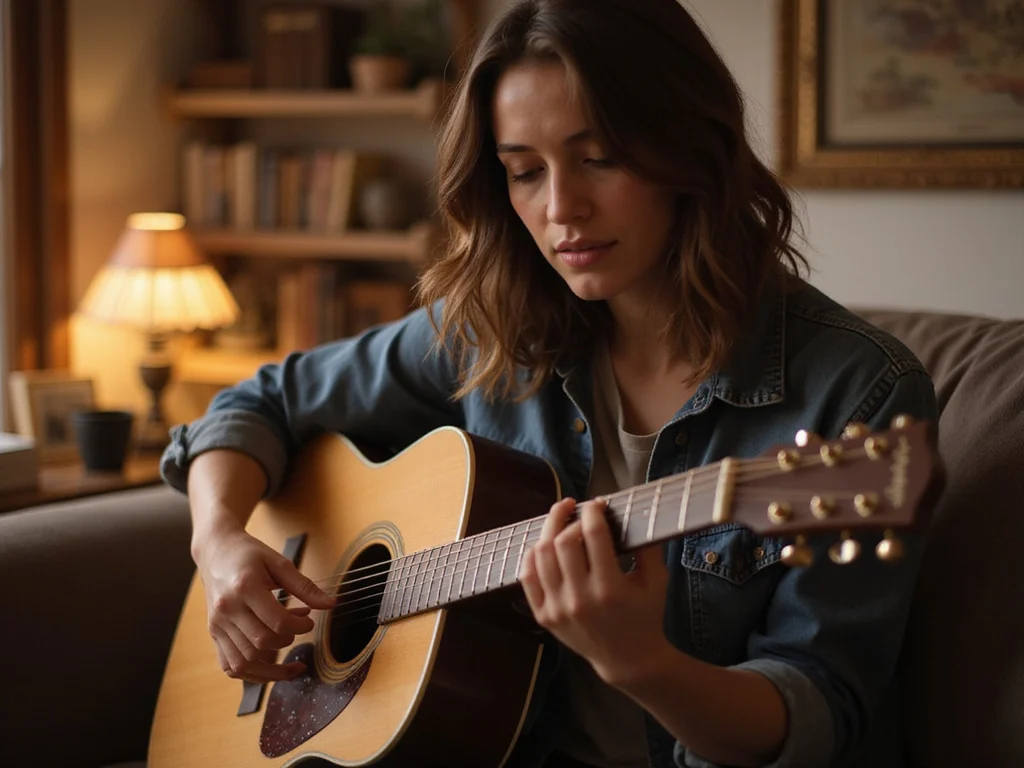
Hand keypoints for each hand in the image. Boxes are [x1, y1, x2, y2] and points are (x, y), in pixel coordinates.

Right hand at [193, 524, 335, 682]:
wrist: (216, 552)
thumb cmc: (249, 554)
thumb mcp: (279, 563)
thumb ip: (304, 586)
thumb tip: (331, 605)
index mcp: (244, 587)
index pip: (277, 622)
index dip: (300, 627)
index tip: (309, 622)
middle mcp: (227, 609)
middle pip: (262, 642)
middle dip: (287, 641)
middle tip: (298, 629)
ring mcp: (217, 624)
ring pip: (245, 661)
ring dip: (272, 669)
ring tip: (291, 664)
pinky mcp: (214, 634)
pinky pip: (230, 666)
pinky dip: (251, 674)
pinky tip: (270, 668)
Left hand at [519, 497, 670, 686]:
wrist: (627, 659)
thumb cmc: (645, 615)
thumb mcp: (657, 580)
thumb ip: (648, 546)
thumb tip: (635, 511)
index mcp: (611, 589)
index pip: (593, 535)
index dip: (592, 511)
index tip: (596, 504)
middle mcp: (580, 599)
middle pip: (563, 541)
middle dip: (567, 516)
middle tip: (575, 507)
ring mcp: (558, 609)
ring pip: (541, 555)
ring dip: (549, 530)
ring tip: (559, 520)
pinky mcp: (544, 616)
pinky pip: (527, 577)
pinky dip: (532, 555)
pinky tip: (544, 544)